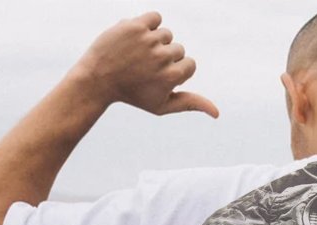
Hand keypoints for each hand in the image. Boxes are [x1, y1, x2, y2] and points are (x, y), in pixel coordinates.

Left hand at [69, 10, 218, 117]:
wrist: (98, 79)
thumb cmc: (134, 95)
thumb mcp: (162, 106)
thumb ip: (190, 104)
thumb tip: (218, 113)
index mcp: (172, 77)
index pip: (190, 64)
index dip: (176, 70)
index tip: (158, 76)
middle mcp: (162, 57)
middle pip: (178, 49)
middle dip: (165, 57)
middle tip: (144, 67)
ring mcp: (148, 40)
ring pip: (166, 34)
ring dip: (156, 42)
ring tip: (138, 54)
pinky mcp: (135, 25)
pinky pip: (155, 18)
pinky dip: (149, 25)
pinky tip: (138, 38)